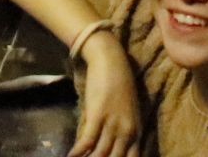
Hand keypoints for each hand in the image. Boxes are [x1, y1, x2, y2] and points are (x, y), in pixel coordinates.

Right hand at [71, 31, 141, 156]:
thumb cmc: (119, 84)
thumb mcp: (127, 112)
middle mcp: (127, 131)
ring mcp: (113, 124)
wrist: (111, 60)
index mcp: (137, 132)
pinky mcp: (97, 116)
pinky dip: (78, 152)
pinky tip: (70, 156)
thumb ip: (120, 131)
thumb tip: (108, 146)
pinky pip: (87, 141)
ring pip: (101, 155)